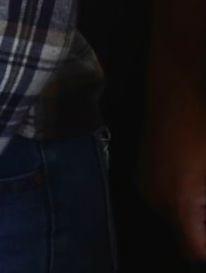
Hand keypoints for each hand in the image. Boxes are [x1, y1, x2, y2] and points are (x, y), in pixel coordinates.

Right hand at [142, 114, 205, 261]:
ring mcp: (146, 185)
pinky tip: (195, 182)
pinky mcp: (142, 173)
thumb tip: (205, 215)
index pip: (195, 250)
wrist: (176, 90)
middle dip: (201, 231)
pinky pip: (163, 200)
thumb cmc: (203, 129)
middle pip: (183, 237)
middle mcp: (156, 199)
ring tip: (205, 192)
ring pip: (172, 219)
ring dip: (193, 216)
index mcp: (179, 202)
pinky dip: (181, 201)